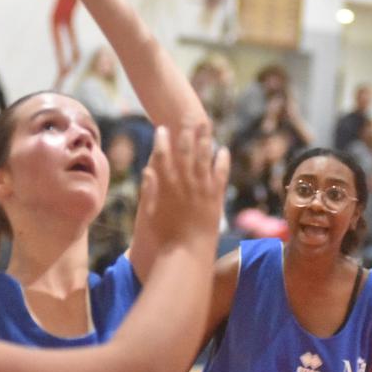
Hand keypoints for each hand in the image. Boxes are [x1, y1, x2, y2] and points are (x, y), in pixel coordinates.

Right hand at [132, 123, 229, 258]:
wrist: (186, 255)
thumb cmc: (164, 238)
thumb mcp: (150, 213)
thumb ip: (149, 190)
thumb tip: (149, 171)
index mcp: (165, 186)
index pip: (162, 157)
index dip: (162, 141)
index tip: (162, 128)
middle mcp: (184, 183)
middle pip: (185, 151)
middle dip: (186, 132)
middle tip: (188, 116)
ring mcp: (201, 189)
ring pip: (203, 158)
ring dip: (204, 139)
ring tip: (206, 125)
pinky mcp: (215, 197)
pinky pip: (220, 174)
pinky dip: (221, 161)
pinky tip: (223, 150)